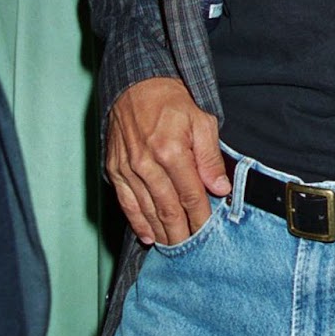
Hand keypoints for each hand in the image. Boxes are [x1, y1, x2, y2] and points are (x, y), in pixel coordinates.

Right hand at [105, 77, 225, 245]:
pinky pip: (126, 202)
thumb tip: (220, 188)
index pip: (190, 194)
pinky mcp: (114, 169)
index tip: (208, 232)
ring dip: (161, 231)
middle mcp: (147, 163)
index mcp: (171, 151)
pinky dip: (137, 221)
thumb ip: (210, 157)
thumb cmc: (172, 102)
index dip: (200, 217)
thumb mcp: (202, 121)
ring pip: (147, 209)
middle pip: (168, 207)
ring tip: (173, 247)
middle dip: (181, 232)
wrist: (136, 85)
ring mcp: (128, 168)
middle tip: (191, 250)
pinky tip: (147, 235)